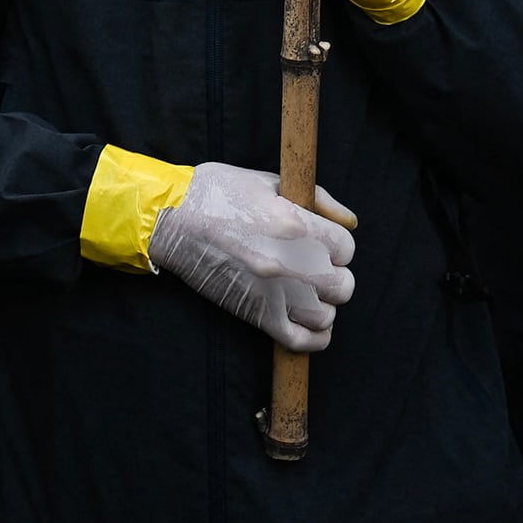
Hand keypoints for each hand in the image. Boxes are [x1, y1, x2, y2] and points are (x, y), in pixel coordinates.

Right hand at [149, 161, 356, 350]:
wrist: (172, 219)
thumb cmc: (218, 193)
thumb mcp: (268, 181)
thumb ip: (317, 198)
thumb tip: (350, 221)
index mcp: (293, 223)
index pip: (346, 247)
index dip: (337, 244)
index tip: (324, 242)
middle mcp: (287, 262)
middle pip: (343, 285)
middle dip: (335, 274)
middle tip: (318, 266)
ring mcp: (271, 292)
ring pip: (326, 316)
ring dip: (323, 303)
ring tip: (310, 291)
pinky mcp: (255, 313)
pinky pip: (301, 341)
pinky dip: (315, 337)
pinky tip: (311, 322)